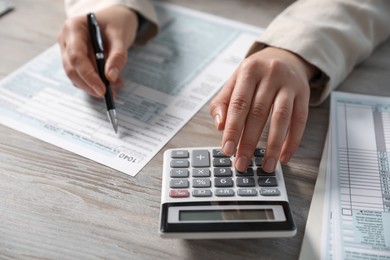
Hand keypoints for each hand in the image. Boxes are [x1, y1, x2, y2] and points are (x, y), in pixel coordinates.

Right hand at [57, 5, 138, 97]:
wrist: (114, 19)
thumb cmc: (115, 23)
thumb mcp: (120, 36)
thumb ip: (117, 56)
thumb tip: (111, 78)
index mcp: (73, 28)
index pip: (76, 57)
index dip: (88, 76)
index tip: (102, 89)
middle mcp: (66, 40)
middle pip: (72, 69)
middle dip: (90, 85)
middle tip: (109, 94)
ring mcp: (68, 51)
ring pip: (76, 76)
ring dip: (95, 86)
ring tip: (116, 86)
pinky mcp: (75, 61)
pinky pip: (83, 76)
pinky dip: (97, 83)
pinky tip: (112, 83)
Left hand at [209, 47, 317, 172]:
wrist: (285, 56)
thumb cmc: (255, 75)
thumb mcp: (235, 81)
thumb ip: (223, 103)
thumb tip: (220, 126)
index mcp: (249, 70)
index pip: (239, 104)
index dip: (233, 129)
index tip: (228, 150)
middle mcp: (270, 74)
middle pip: (258, 113)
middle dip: (249, 142)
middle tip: (242, 163)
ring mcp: (289, 84)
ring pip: (282, 118)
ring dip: (274, 145)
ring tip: (267, 165)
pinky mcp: (304, 94)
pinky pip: (300, 120)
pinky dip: (293, 141)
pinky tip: (284, 156)